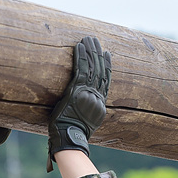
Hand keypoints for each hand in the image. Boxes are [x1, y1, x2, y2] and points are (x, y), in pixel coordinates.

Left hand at [46, 36, 110, 171]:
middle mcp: (97, 97)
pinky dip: (81, 57)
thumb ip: (87, 112)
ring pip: (92, 68)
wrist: (70, 138)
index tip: (107, 54)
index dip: (107, 66)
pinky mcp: (77, 91)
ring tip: (89, 38)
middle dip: (98, 54)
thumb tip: (84, 109)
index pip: (106, 80)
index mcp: (101, 104)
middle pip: (101, 71)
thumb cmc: (73, 135)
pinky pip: (80, 71)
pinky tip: (80, 47)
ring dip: (90, 51)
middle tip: (96, 40)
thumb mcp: (86, 124)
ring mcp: (88, 93)